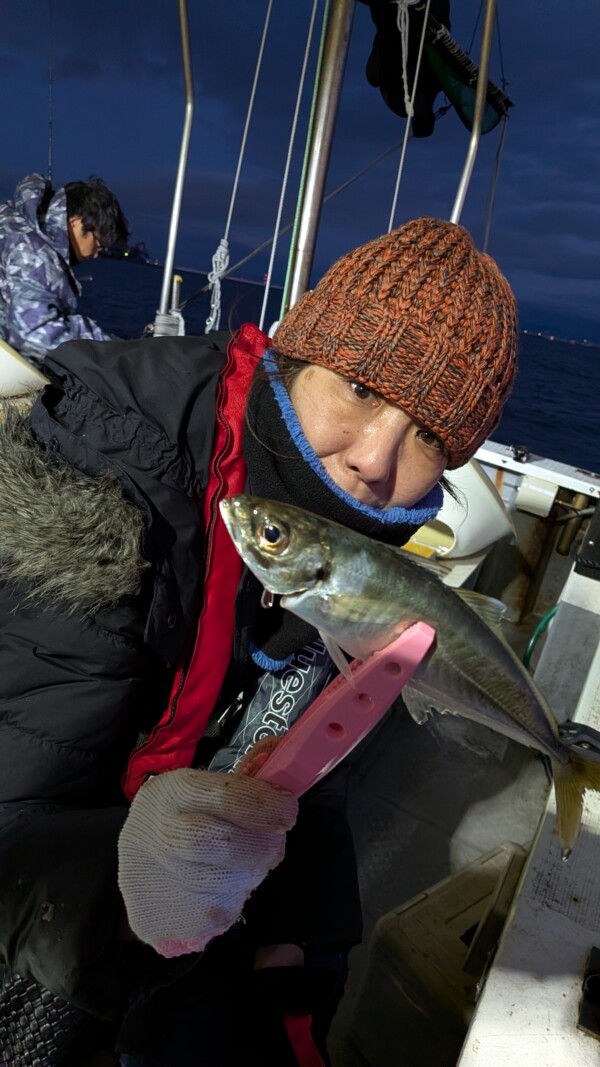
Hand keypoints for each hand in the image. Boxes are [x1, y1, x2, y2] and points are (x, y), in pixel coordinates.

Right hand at [117, 768, 297, 957]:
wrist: (131, 860)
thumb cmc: (180, 818)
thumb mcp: (198, 792)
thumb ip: (237, 796)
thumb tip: (283, 804)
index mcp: (173, 792)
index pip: (224, 796)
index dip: (263, 806)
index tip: (288, 812)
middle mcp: (157, 833)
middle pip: (222, 845)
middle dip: (261, 848)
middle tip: (274, 848)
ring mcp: (153, 879)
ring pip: (224, 888)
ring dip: (246, 878)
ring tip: (242, 868)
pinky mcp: (155, 918)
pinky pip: (213, 918)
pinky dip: (228, 903)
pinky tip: (219, 890)